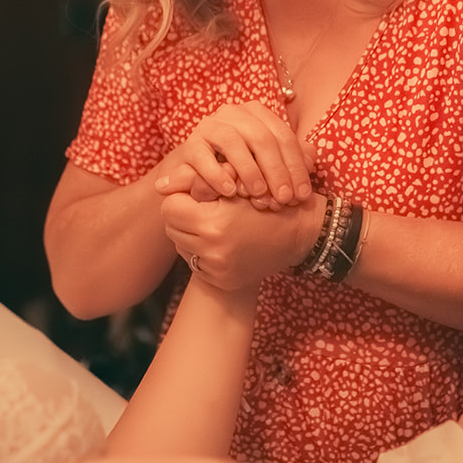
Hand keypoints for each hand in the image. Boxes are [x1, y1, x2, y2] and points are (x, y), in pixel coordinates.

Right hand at [152, 101, 314, 209]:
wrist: (198, 177)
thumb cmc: (241, 172)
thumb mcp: (268, 165)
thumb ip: (291, 160)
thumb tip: (310, 162)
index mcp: (257, 114)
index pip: (283, 136)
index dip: (295, 166)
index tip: (302, 195)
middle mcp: (233, 114)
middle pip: (261, 138)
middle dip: (276, 170)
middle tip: (284, 199)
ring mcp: (209, 127)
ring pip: (233, 142)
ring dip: (249, 170)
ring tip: (258, 194)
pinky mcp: (189, 144)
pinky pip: (203, 156)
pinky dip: (217, 173)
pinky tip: (229, 191)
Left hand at [162, 190, 321, 290]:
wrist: (299, 233)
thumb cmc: (268, 197)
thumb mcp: (235, 183)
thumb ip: (198, 181)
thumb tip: (163, 184)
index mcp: (213, 222)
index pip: (170, 207)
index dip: (180, 196)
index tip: (194, 193)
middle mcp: (212, 250)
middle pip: (171, 227)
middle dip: (182, 215)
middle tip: (202, 207)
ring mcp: (217, 269)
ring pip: (180, 245)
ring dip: (190, 233)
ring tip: (213, 223)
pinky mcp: (222, 281)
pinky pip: (195, 263)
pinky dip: (202, 251)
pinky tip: (221, 241)